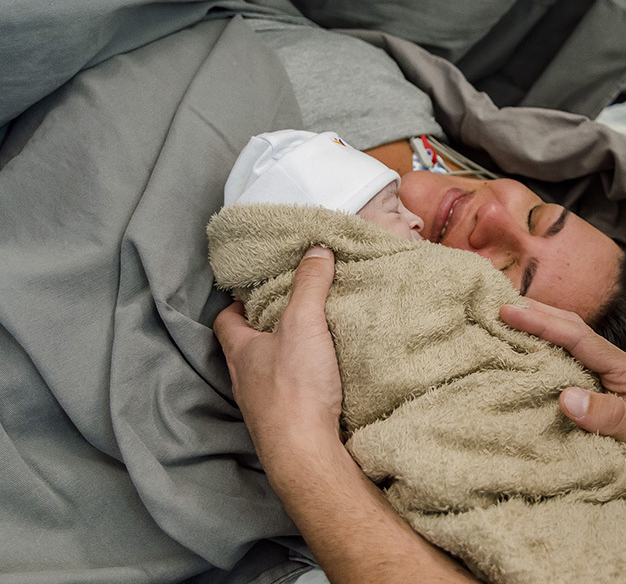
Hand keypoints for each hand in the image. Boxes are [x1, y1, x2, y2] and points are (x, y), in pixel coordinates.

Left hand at [213, 246, 341, 459]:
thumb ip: (310, 285)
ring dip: (283, 358)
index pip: (225, 320)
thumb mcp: (303, 323)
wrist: (306, 454)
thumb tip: (316, 249)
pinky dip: (302, 383)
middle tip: (290, 310)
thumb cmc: (294, 388)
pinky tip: (323, 379)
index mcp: (241, 352)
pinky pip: (289, 395)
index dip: (237, 304)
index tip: (255, 291)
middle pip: (246, 347)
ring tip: (310, 341)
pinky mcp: (286, 424)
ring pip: (267, 373)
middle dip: (264, 329)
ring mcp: (263, 406)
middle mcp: (245, 380)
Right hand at [500, 298, 625, 505]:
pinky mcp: (595, 391)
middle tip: (500, 303)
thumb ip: (612, 418)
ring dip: (539, 328)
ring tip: (506, 317)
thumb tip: (567, 398)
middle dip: (538, 314)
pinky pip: (565, 364)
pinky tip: (523, 352)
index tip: (512, 312)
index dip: (545, 323)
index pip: (582, 338)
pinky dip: (542, 352)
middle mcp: (615, 367)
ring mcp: (605, 377)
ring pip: (569, 343)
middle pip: (574, 330)